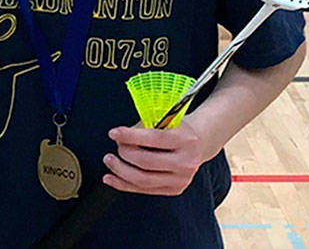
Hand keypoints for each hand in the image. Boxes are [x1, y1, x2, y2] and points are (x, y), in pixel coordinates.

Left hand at [101, 119, 217, 196]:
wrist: (199, 142)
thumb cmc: (177, 128)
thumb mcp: (165, 120)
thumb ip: (144, 128)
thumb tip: (120, 138)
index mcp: (185, 139)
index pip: (153, 138)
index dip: (130, 136)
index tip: (113, 133)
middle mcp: (186, 161)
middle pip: (146, 162)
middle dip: (124, 154)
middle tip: (115, 146)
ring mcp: (181, 179)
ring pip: (144, 180)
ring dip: (121, 171)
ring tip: (109, 161)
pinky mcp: (175, 189)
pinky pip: (145, 190)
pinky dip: (124, 185)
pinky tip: (111, 178)